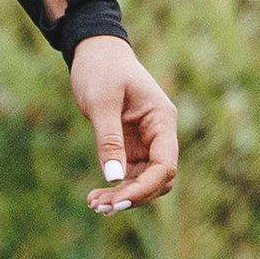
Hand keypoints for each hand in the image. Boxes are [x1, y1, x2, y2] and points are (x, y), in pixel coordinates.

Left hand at [67, 34, 179, 214]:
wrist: (94, 52)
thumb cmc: (101, 69)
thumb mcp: (101, 101)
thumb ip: (108, 138)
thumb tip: (113, 177)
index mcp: (162, 120)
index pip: (165, 165)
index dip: (146, 188)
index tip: (119, 200)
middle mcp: (159, 134)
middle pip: (157, 179)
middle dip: (132, 196)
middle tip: (100, 207)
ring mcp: (146, 142)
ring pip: (143, 181)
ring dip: (122, 196)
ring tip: (94, 204)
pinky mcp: (130, 146)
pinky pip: (129, 175)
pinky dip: (114, 187)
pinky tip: (95, 197)